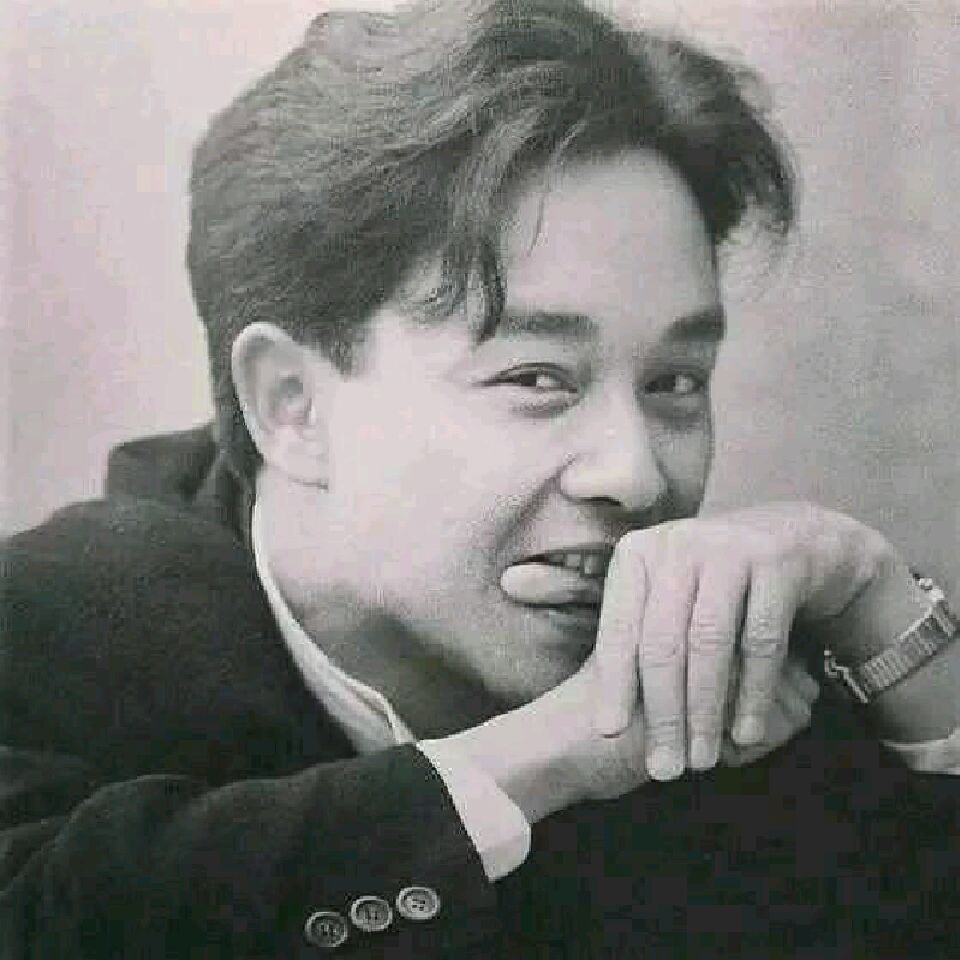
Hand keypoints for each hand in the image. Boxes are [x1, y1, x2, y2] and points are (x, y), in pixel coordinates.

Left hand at [592, 502, 893, 779]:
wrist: (793, 536)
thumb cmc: (713, 581)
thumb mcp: (669, 594)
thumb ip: (642, 639)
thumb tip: (608, 717)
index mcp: (639, 553)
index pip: (621, 626)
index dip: (614, 681)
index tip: (608, 732)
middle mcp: (678, 544)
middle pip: (664, 641)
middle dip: (663, 711)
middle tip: (665, 766)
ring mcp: (728, 549)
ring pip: (710, 644)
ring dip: (705, 710)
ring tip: (702, 759)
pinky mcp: (776, 563)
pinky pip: (762, 640)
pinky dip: (753, 693)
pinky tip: (746, 732)